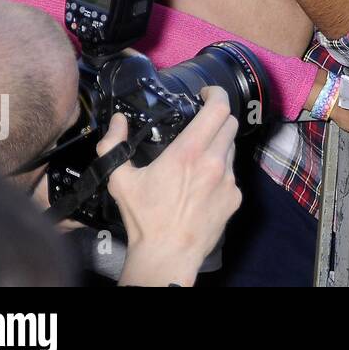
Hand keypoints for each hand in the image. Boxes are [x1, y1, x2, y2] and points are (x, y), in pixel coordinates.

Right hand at [106, 87, 241, 286]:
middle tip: (201, 122)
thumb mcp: (120, 180)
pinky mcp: (235, 197)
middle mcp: (214, 162)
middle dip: (216, 117)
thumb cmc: (144, 218)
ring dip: (219, 144)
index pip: (218, 108)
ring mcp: (229, 180)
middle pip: (229, 123)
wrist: (167, 255)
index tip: (205, 94)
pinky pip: (232, 174)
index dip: (216, 94)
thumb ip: (113, 145)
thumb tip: (117, 120)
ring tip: (198, 156)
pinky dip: (221, 170)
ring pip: (232, 148)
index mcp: (189, 152)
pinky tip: (202, 183)